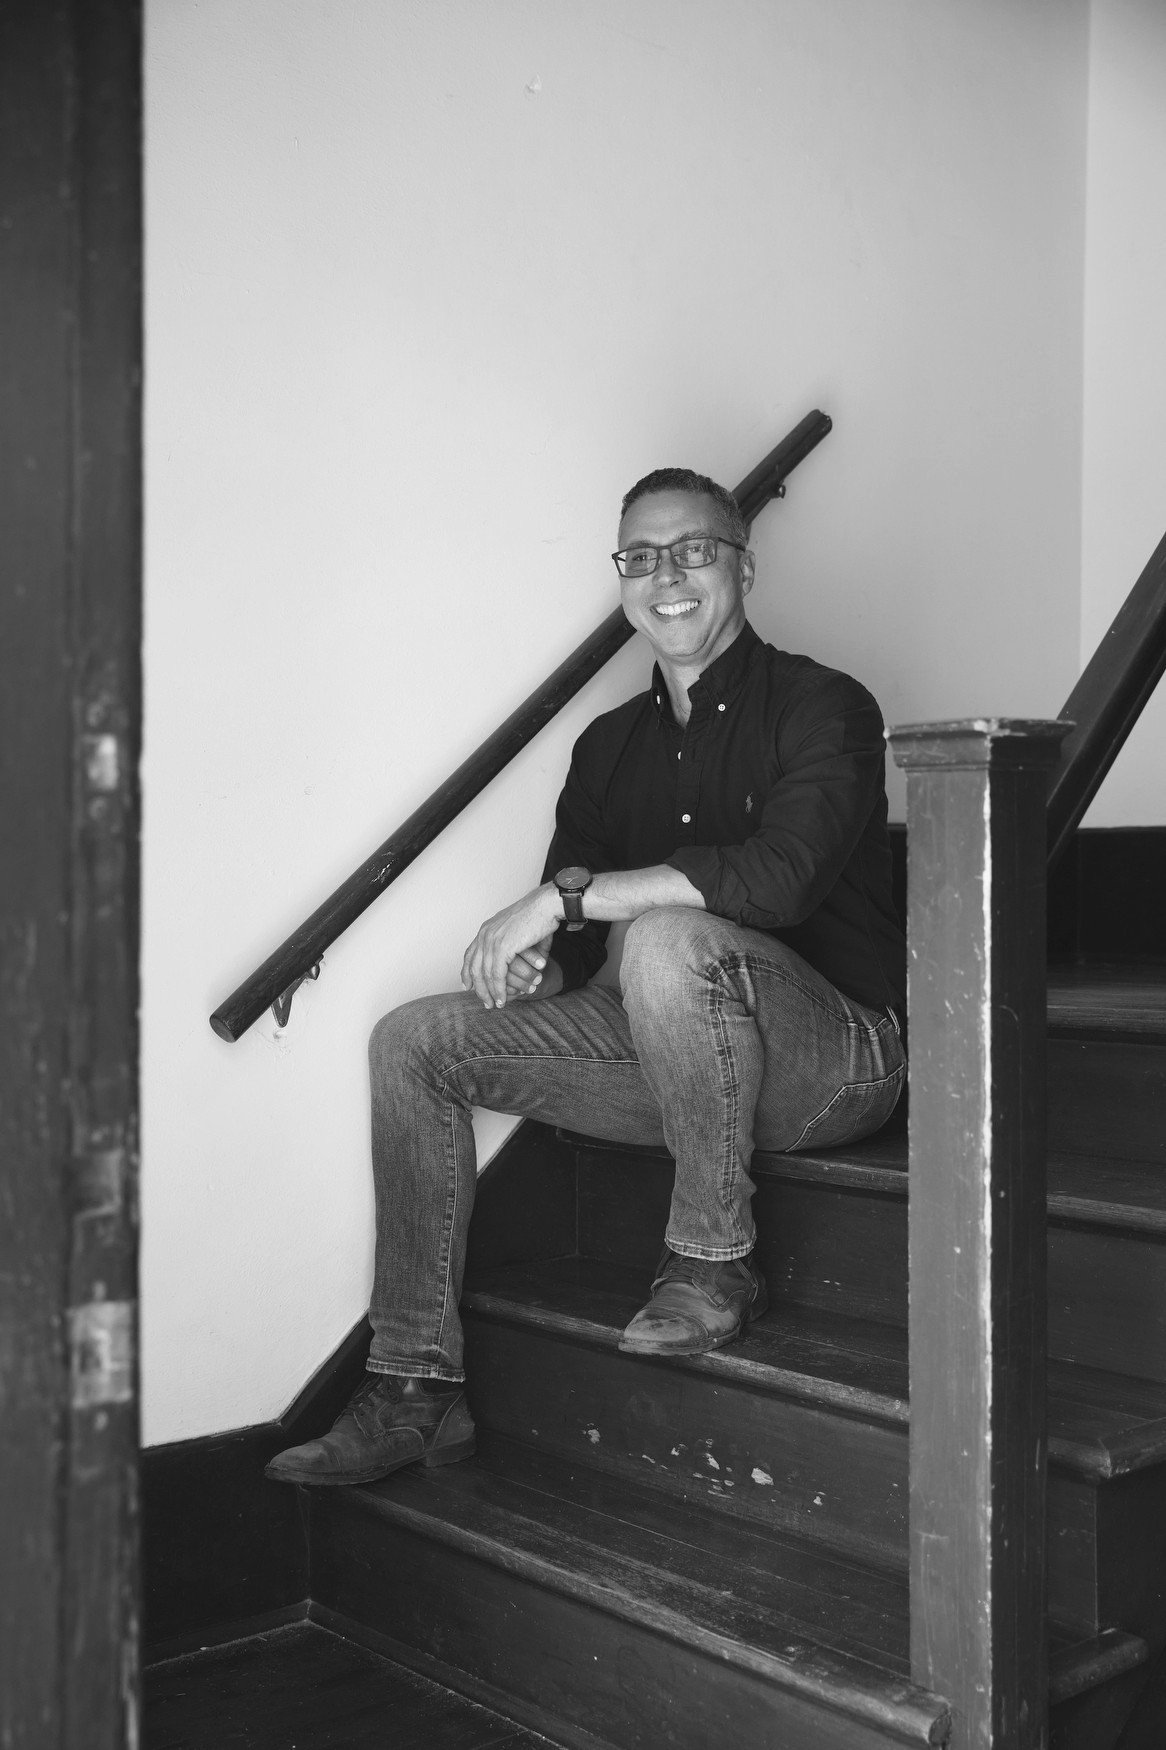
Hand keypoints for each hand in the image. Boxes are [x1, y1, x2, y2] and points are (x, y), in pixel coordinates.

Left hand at [461, 887, 560, 1008]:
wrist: (546, 905)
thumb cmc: (539, 916)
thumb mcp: (518, 930)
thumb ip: (512, 946)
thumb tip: (518, 962)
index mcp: (487, 929)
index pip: (470, 954)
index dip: (467, 972)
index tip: (467, 986)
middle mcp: (485, 934)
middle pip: (473, 967)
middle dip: (478, 988)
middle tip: (485, 1002)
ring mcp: (492, 940)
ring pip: (484, 974)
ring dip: (489, 993)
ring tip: (495, 1005)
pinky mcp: (502, 947)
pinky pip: (496, 975)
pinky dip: (499, 990)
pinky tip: (502, 999)